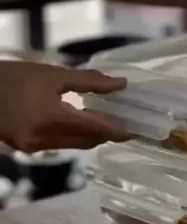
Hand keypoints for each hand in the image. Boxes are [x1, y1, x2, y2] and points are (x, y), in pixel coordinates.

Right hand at [0, 61, 128, 152]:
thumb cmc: (13, 77)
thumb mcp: (52, 74)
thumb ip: (89, 81)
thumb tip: (121, 84)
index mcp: (54, 118)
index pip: (96, 129)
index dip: (118, 130)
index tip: (136, 129)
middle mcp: (47, 139)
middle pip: (88, 141)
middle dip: (107, 134)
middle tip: (125, 123)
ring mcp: (37, 147)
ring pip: (75, 145)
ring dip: (92, 136)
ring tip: (105, 122)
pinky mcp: (29, 149)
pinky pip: (60, 145)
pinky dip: (74, 137)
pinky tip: (78, 124)